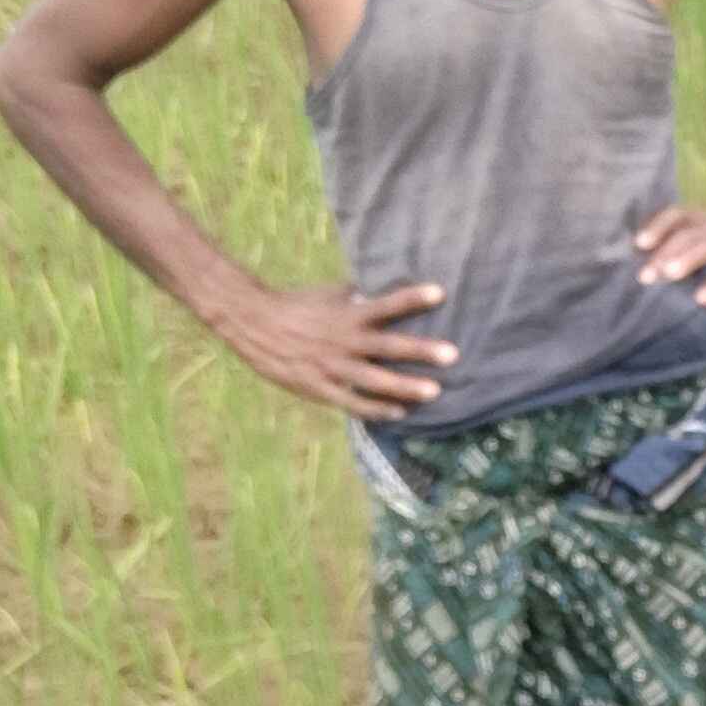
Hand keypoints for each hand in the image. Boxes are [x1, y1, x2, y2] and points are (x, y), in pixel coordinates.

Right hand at [223, 279, 458, 417]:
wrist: (253, 323)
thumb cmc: (296, 306)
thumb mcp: (328, 295)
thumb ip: (357, 298)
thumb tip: (380, 294)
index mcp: (347, 314)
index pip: (386, 304)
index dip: (412, 298)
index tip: (440, 292)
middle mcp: (343, 341)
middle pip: (388, 346)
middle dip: (421, 351)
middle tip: (452, 355)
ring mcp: (331, 366)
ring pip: (374, 380)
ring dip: (405, 387)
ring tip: (434, 392)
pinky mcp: (319, 387)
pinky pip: (352, 402)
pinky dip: (376, 409)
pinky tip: (399, 413)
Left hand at [635, 208, 705, 307]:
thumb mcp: (705, 258)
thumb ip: (680, 261)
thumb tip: (640, 277)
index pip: (680, 216)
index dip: (658, 225)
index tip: (638, 245)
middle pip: (692, 232)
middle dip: (666, 251)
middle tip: (645, 276)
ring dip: (689, 258)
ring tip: (669, 275)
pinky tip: (702, 300)